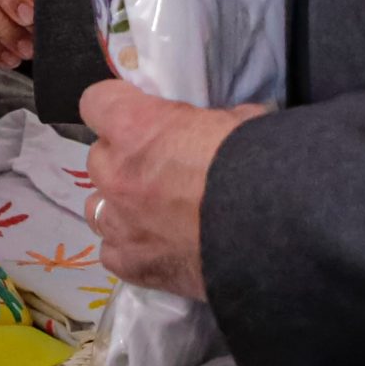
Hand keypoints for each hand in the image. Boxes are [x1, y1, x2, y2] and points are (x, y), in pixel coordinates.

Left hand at [81, 79, 264, 299]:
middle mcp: (114, 172)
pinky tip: (155, 247)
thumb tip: (219, 126)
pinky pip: (112, 250)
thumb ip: (207, 121)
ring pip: (97, 205)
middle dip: (122, 160)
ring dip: (119, 204)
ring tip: (152, 212)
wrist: (268, 232)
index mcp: (134, 127)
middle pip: (98, 157)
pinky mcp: (130, 264)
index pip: (96, 102)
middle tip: (156, 168)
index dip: (116, 106)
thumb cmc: (252, 164)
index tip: (136, 115)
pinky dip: (129, 247)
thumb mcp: (233, 121)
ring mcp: (118, 221)